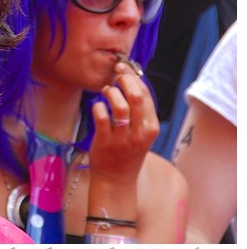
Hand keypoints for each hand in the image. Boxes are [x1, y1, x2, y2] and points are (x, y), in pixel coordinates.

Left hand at [88, 61, 159, 185]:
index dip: (134, 77)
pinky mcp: (106, 142)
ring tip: (106, 91)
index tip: (124, 68)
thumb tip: (131, 82)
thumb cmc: (127, 152)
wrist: (116, 180)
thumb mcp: (141, 133)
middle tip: (115, 75)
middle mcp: (140, 132)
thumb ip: (139, 112)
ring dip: (111, 93)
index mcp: (151, 127)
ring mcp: (123, 138)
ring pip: (120, 106)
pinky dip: (98, 107)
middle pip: (136, 97)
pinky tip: (97, 106)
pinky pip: (101, 118)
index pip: (146, 95)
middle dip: (125, 80)